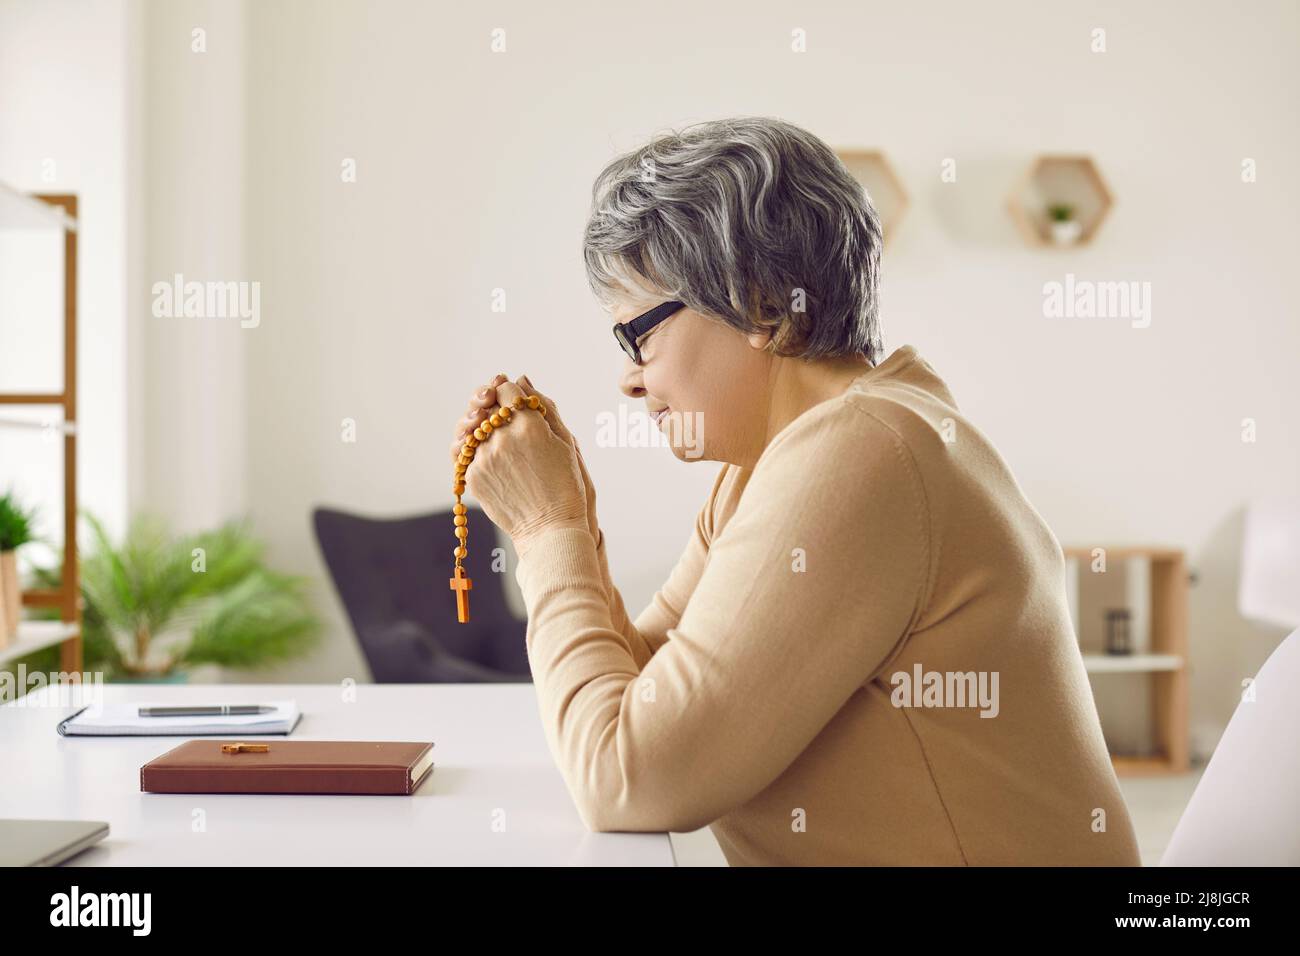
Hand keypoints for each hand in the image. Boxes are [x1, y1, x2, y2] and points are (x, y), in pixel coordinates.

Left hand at [449, 375, 587, 554]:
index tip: (516, 399)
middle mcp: (502, 438)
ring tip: (496, 437)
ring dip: (481, 427)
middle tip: (503, 415)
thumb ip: (544, 407)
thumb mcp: (565, 442)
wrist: (549, 529)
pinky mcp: (473, 476)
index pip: (508, 390)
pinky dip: (476, 450)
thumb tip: (521, 380)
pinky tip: (492, 457)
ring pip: (473, 427)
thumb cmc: (566, 486)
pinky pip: (467, 452)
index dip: (511, 392)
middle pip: (487, 406)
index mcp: (529, 425)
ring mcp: (484, 458)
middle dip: (494, 406)